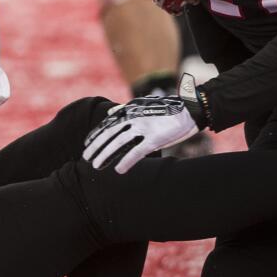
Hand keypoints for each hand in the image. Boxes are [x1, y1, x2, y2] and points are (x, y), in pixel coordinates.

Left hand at [82, 75, 209, 173]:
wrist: (190, 109)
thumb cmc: (166, 108)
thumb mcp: (143, 105)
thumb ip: (125, 109)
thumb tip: (109, 113)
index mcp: (130, 111)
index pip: (107, 124)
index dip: (96, 135)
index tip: (87, 145)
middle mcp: (134, 118)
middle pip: (109, 134)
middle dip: (96, 146)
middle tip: (86, 157)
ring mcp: (144, 128)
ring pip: (119, 143)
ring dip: (106, 155)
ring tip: (96, 166)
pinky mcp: (155, 139)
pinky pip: (137, 152)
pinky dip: (127, 161)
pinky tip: (119, 170)